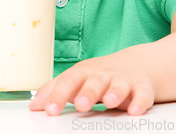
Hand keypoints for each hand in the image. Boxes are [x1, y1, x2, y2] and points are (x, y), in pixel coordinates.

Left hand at [29, 53, 154, 115]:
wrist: (136, 64)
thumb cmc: (100, 75)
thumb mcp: (77, 79)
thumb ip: (55, 91)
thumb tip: (34, 106)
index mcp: (84, 73)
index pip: (69, 81)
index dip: (58, 95)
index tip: (49, 110)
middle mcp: (103, 75)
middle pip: (95, 81)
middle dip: (88, 92)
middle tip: (80, 104)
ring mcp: (123, 80)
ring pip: (118, 84)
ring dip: (114, 93)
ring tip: (108, 102)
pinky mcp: (141, 89)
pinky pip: (142, 95)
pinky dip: (139, 101)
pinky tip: (134, 110)